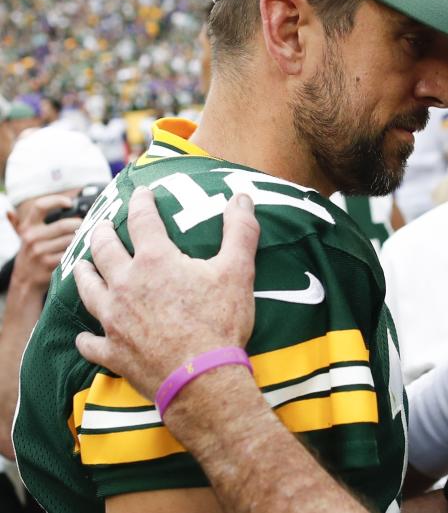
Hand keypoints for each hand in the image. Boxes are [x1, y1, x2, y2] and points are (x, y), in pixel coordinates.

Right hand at [11, 194, 81, 292]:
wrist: (25, 280)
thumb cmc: (30, 253)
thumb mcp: (23, 236)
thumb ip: (21, 222)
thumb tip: (8, 211)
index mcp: (27, 227)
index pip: (40, 206)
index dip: (56, 201)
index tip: (69, 203)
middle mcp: (31, 238)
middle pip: (64, 225)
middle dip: (80, 225)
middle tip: (87, 226)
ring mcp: (40, 252)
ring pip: (70, 240)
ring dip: (82, 239)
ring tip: (86, 238)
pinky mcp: (49, 264)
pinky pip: (71, 254)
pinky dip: (79, 251)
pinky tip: (82, 250)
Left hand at [74, 187, 259, 400]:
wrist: (201, 380)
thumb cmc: (220, 323)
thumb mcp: (238, 271)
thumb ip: (240, 230)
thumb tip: (242, 197)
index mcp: (155, 261)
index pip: (142, 220)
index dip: (141, 202)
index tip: (141, 191)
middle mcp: (125, 285)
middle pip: (104, 251)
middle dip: (102, 233)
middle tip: (102, 225)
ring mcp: (114, 320)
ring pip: (88, 290)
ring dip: (84, 274)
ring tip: (81, 265)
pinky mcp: (112, 351)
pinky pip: (90, 342)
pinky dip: (87, 337)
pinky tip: (85, 335)